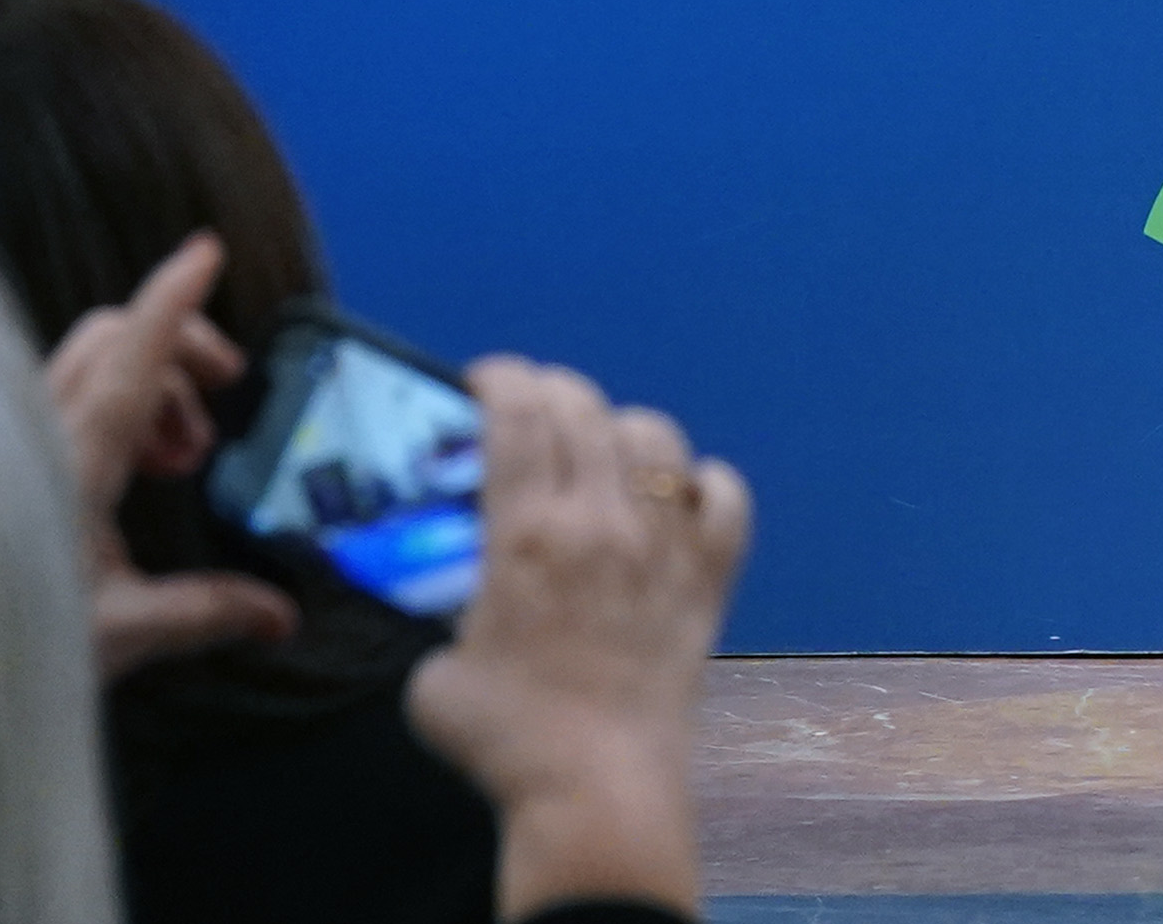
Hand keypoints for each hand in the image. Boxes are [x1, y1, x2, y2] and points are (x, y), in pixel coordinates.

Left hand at [43, 233, 292, 679]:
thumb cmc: (3, 639)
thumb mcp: (118, 631)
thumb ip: (204, 611)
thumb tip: (280, 616)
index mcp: (74, 461)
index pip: (133, 356)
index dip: (174, 298)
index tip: (208, 251)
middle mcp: (38, 433)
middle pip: (111, 335)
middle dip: (179, 342)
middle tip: (224, 390)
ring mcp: (10, 437)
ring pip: (89, 361)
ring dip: (151, 382)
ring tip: (180, 455)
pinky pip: (64, 392)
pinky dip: (114, 402)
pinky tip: (132, 469)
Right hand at [406, 354, 750, 923]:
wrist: (596, 782)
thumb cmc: (506, 735)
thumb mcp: (436, 673)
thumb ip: (447, 623)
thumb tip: (464, 615)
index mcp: (526, 533)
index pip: (518, 415)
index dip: (501, 380)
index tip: (486, 381)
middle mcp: (601, 520)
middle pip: (584, 410)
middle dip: (552, 391)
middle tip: (533, 408)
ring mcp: (665, 544)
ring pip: (657, 438)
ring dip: (623, 428)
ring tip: (604, 449)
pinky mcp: (711, 578)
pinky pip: (726, 499)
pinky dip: (705, 485)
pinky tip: (684, 496)